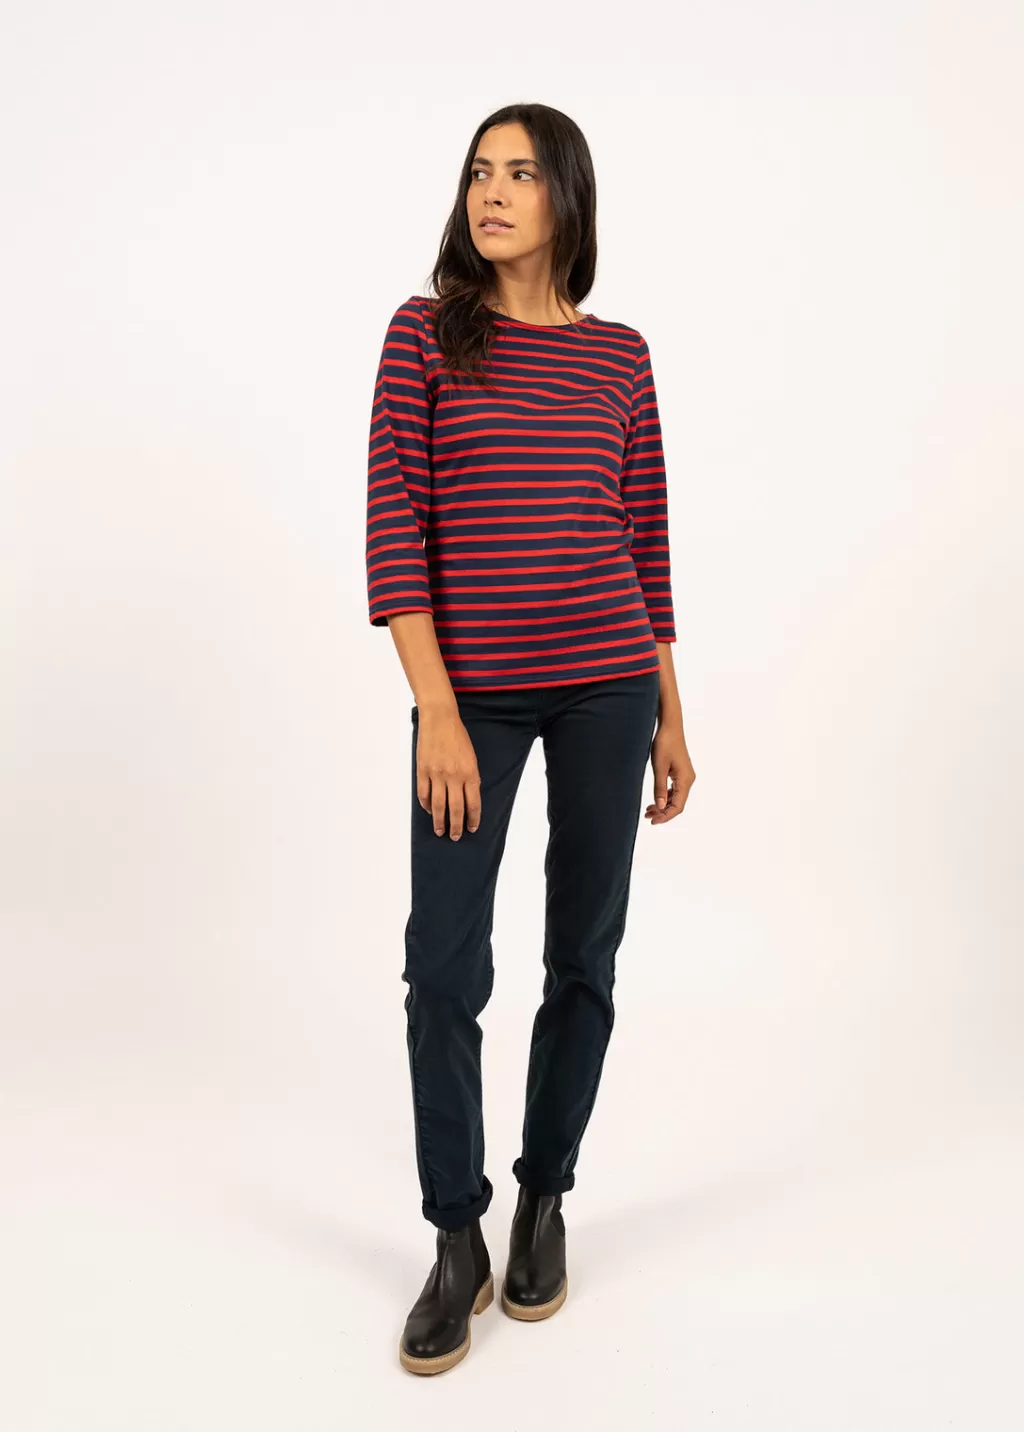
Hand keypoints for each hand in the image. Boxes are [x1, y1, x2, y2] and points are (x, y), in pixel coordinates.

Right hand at [415, 706, 481, 839]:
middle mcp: (454, 776)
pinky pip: (423, 794)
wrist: (440, 719)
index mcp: (470, 773)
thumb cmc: (458, 736)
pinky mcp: (423, 770)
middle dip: (456, 826)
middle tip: (455, 837)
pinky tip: (429, 812)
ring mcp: (437, 774)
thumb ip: (471, 777)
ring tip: (440, 831)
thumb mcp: (472, 757)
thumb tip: (468, 797)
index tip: (472, 828)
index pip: (473, 803)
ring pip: (438, 805)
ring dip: (439, 821)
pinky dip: (426, 805)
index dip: (473, 819)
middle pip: (455, 809)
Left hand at [644, 717, 694, 824]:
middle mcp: (688, 780)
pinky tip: (655, 800)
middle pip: (678, 804)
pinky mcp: (681, 773)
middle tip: (647, 817)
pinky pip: (675, 790)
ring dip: (663, 806)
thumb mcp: (659, 767)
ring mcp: (686, 777)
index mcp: (685, 780)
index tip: (653, 821)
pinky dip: (665, 797)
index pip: (678, 806)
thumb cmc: (664, 744)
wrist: (670, 726)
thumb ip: (660, 788)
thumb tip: (661, 807)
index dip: (666, 816)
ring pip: (676, 798)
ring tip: (648, 810)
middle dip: (663, 813)